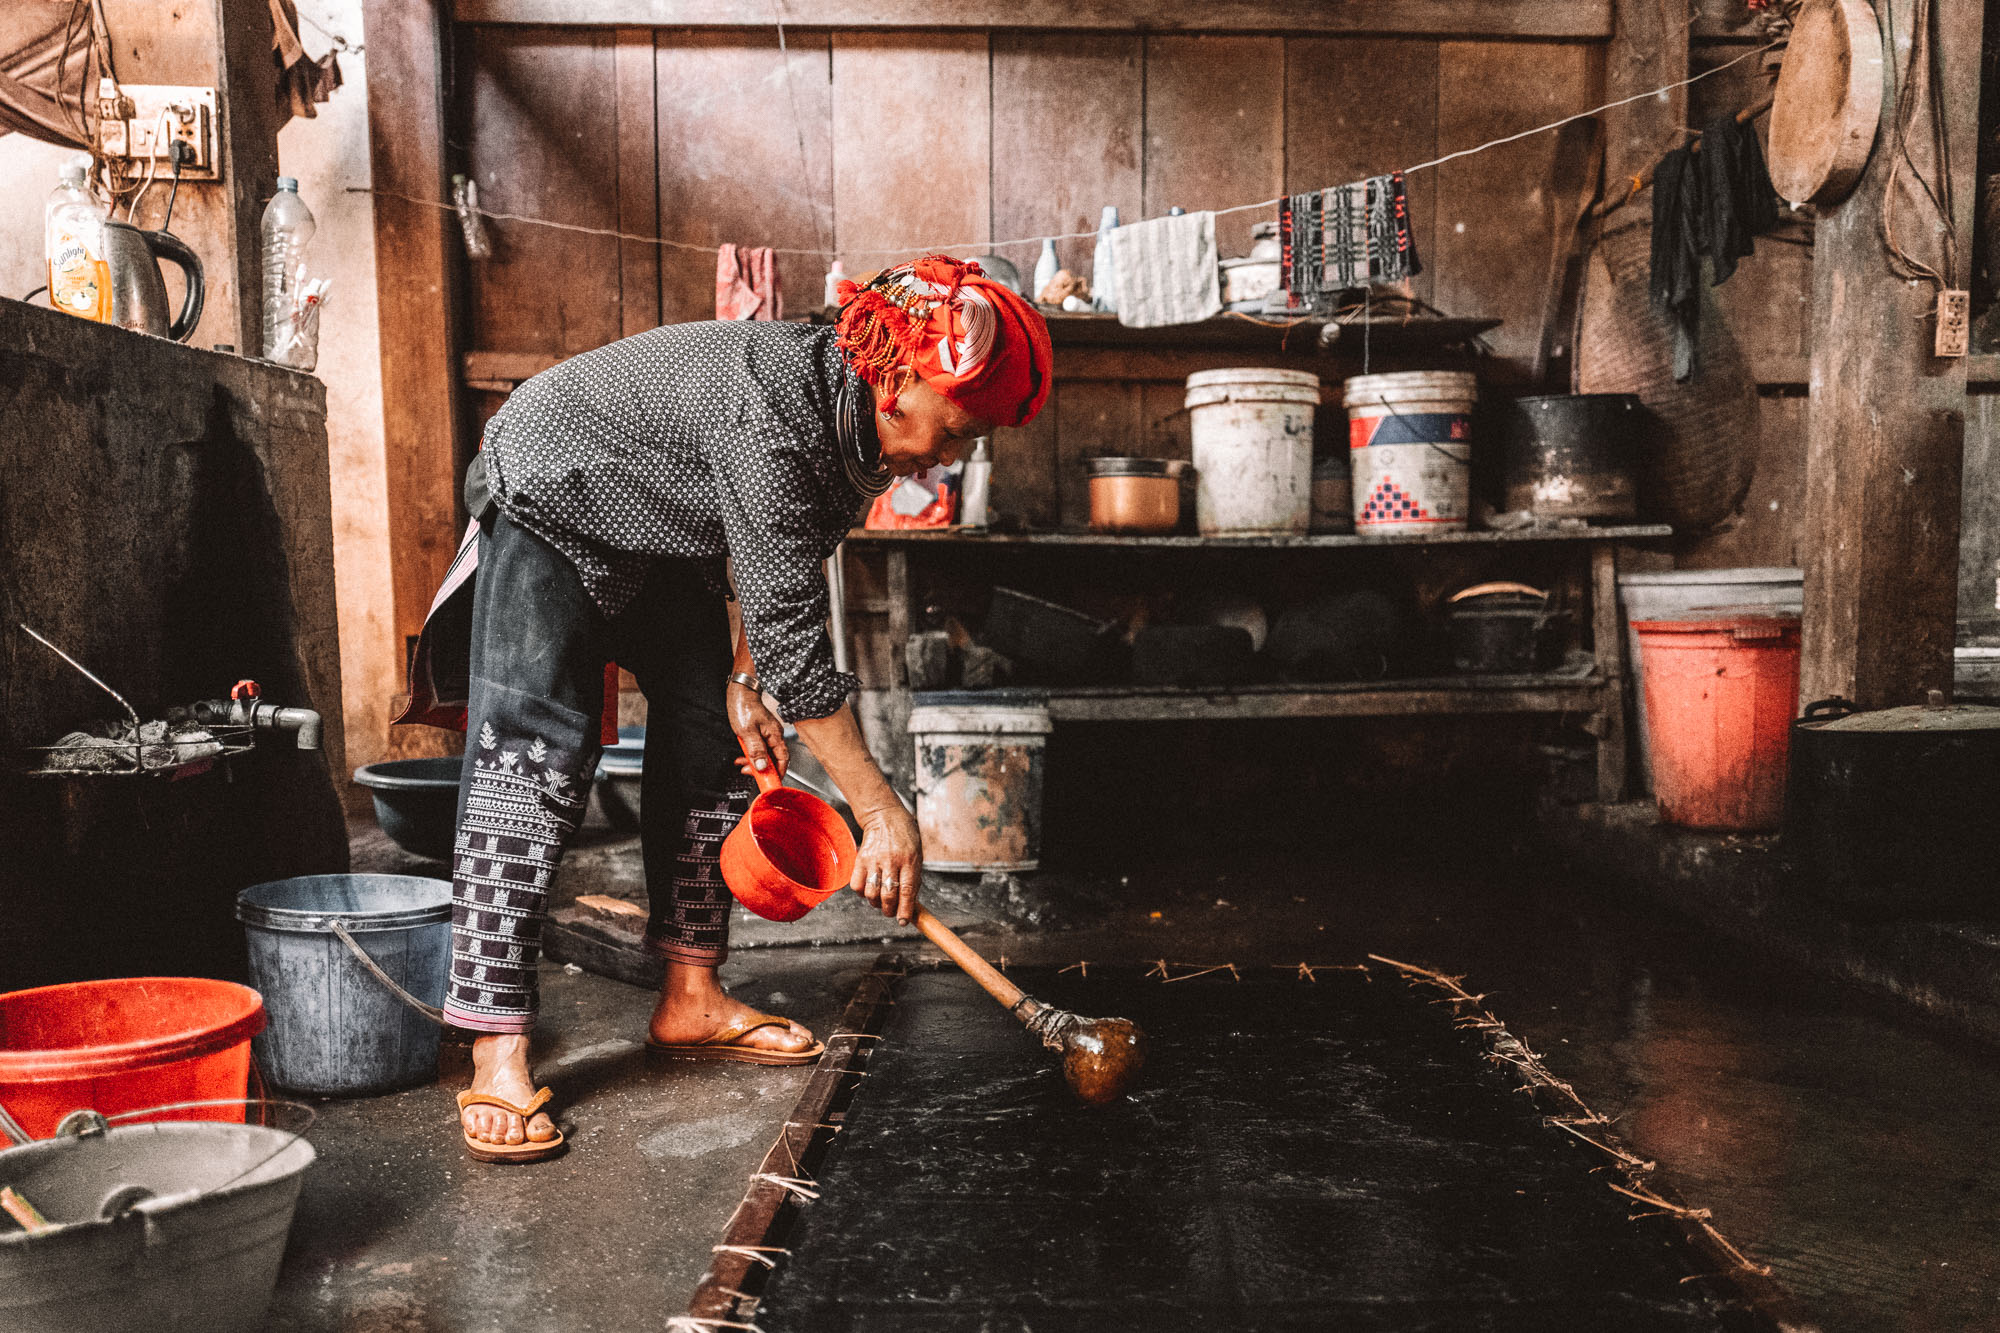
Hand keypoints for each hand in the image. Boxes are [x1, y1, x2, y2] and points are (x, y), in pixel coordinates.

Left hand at [727, 682, 789, 780]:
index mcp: (775, 735)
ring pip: (765, 755)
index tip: (771, 782)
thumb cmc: (744, 708)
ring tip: (742, 764)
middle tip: (750, 773)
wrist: (740, 693)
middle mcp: (774, 736)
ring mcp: (768, 735)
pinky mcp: (761, 734)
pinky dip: (751, 755)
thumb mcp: (747, 732)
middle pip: (774, 759)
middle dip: (762, 769)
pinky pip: (759, 749)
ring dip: (754, 762)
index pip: (783, 759)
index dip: (778, 772)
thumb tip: (761, 767)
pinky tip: (742, 756)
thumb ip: (756, 750)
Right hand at [850, 804, 921, 923]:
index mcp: (910, 860)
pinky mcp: (860, 859)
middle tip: (891, 912)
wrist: (885, 816)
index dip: (905, 910)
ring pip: (871, 893)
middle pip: (888, 895)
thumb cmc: (905, 837)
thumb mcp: (917, 855)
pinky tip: (869, 889)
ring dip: (876, 903)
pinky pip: (857, 885)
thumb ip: (913, 878)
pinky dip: (862, 893)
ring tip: (880, 900)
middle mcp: (892, 861)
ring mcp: (874, 860)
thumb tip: (910, 904)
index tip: (903, 921)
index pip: (907, 891)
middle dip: (890, 910)